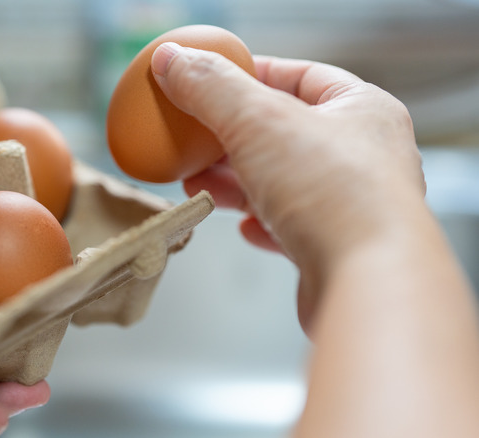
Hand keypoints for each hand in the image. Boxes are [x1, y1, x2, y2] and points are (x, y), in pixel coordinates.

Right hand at [150, 43, 424, 332]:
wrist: (368, 284)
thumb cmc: (338, 195)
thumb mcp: (258, 121)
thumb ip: (211, 88)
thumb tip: (173, 61)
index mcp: (361, 109)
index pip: (300, 75)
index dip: (251, 74)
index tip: (210, 80)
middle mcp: (364, 156)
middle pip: (285, 132)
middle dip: (231, 136)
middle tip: (192, 137)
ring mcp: (351, 205)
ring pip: (282, 182)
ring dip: (236, 183)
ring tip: (197, 182)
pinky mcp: (335, 249)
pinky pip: (290, 228)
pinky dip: (260, 223)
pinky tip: (243, 226)